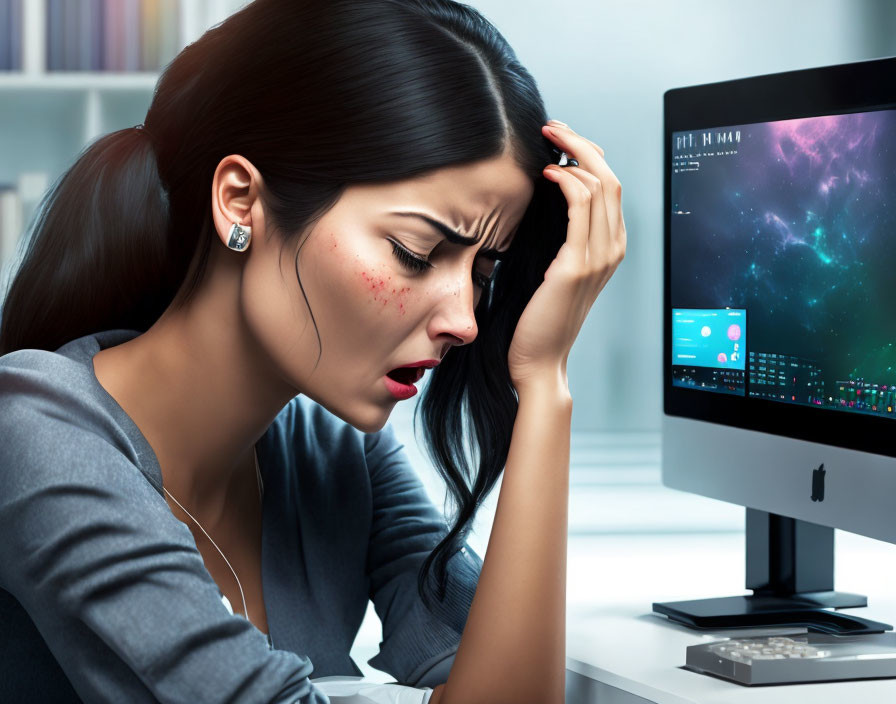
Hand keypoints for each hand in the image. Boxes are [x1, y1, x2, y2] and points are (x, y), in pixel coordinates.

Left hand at [507, 121, 626, 389]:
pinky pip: (581, 206)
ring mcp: (600, 256)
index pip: (610, 185)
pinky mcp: (577, 264)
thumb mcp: (553, 268)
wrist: (540, 361)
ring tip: (547, 140)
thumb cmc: (539, 318)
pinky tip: (546, 173)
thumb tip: (544, 198)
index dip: (588, 154)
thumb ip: (560, 236)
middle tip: (552, 126)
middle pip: (610, 176)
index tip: (559, 138)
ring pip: (600, 183)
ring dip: (573, 153)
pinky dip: (566, 181)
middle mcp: (613, 248)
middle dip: (581, 143)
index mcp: (610, 247)